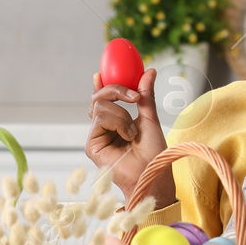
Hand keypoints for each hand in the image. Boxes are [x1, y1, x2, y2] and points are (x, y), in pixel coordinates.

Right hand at [85, 67, 173, 206]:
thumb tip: (149, 71)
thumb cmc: (154, 152)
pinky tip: (128, 137)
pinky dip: (119, 123)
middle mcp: (103, 129)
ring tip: (133, 132)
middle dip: (117, 90)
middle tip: (135, 96)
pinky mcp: (91, 145)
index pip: (104, 100)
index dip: (101, 86)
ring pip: (100, 106)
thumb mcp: (150, 118)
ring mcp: (96, 136)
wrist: (152, 173)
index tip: (100, 73)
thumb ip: (145, 96)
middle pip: (99, 98)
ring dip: (123, 115)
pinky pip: (101, 119)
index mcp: (116, 123)